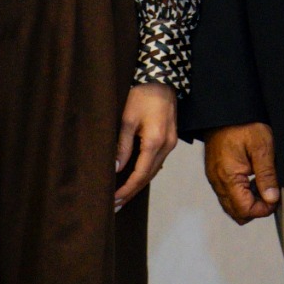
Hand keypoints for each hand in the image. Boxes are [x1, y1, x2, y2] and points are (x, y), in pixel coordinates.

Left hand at [115, 84, 179, 210]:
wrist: (161, 79)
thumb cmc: (141, 95)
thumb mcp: (127, 119)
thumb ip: (122, 146)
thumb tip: (115, 169)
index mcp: (156, 142)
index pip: (140, 174)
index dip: (126, 190)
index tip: (113, 200)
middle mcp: (167, 146)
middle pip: (148, 176)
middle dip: (131, 192)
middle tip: (115, 205)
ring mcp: (171, 143)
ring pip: (153, 170)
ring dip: (138, 184)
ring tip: (122, 196)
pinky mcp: (169, 139)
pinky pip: (157, 161)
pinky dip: (145, 172)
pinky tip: (134, 178)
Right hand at [203, 122, 279, 222]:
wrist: (225, 110)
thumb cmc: (243, 124)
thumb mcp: (262, 147)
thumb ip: (267, 175)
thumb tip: (272, 199)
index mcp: (228, 177)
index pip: (244, 210)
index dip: (263, 210)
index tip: (275, 199)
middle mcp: (217, 181)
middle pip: (236, 213)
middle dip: (256, 209)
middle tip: (270, 194)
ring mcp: (214, 178)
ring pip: (231, 205)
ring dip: (248, 201)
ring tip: (262, 185)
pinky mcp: (215, 173)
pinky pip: (227, 193)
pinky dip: (240, 193)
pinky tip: (252, 180)